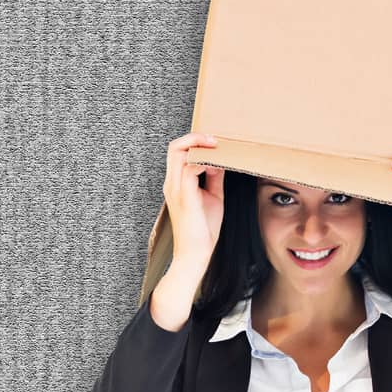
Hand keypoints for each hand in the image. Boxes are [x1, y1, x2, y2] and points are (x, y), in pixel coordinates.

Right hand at [162, 132, 225, 273]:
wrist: (195, 253)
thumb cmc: (203, 228)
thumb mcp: (213, 197)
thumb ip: (214, 178)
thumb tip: (219, 162)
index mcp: (176, 182)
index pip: (177, 151)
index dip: (194, 142)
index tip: (215, 143)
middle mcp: (172, 183)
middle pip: (174, 147)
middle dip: (196, 138)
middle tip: (216, 141)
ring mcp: (175, 189)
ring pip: (179, 153)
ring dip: (200, 147)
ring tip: (218, 150)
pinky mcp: (185, 197)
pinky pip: (189, 169)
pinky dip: (204, 162)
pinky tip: (217, 166)